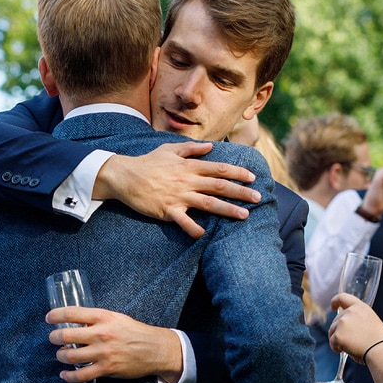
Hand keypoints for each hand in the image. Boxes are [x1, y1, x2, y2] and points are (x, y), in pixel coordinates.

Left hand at [46, 306, 181, 382]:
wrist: (155, 349)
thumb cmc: (134, 331)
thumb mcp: (115, 317)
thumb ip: (95, 319)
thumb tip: (73, 320)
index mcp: (102, 317)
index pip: (71, 313)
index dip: (55, 316)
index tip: (49, 319)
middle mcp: (101, 334)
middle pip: (66, 335)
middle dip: (54, 338)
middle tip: (54, 339)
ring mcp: (103, 353)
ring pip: (70, 356)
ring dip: (61, 356)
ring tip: (61, 355)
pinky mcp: (106, 369)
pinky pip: (81, 375)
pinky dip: (69, 376)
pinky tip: (65, 374)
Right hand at [93, 143, 259, 238]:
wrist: (124, 176)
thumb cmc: (147, 162)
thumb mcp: (169, 149)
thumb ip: (191, 148)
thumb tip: (210, 147)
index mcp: (189, 166)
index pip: (219, 169)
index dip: (237, 173)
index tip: (252, 178)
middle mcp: (187, 181)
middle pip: (219, 186)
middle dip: (241, 192)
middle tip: (257, 198)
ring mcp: (178, 196)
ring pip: (208, 203)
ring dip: (228, 209)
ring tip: (244, 215)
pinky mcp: (167, 210)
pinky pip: (183, 221)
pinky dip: (193, 228)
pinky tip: (203, 235)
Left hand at [329, 293, 382, 362]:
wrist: (381, 350)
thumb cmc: (379, 341)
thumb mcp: (371, 321)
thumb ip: (358, 318)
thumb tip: (347, 325)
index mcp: (360, 307)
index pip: (343, 298)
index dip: (335, 301)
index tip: (333, 307)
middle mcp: (350, 312)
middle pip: (336, 320)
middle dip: (339, 330)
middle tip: (351, 341)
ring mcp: (342, 323)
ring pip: (332, 331)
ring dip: (337, 339)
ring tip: (351, 346)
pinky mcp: (338, 335)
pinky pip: (331, 342)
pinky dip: (336, 347)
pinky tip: (346, 350)